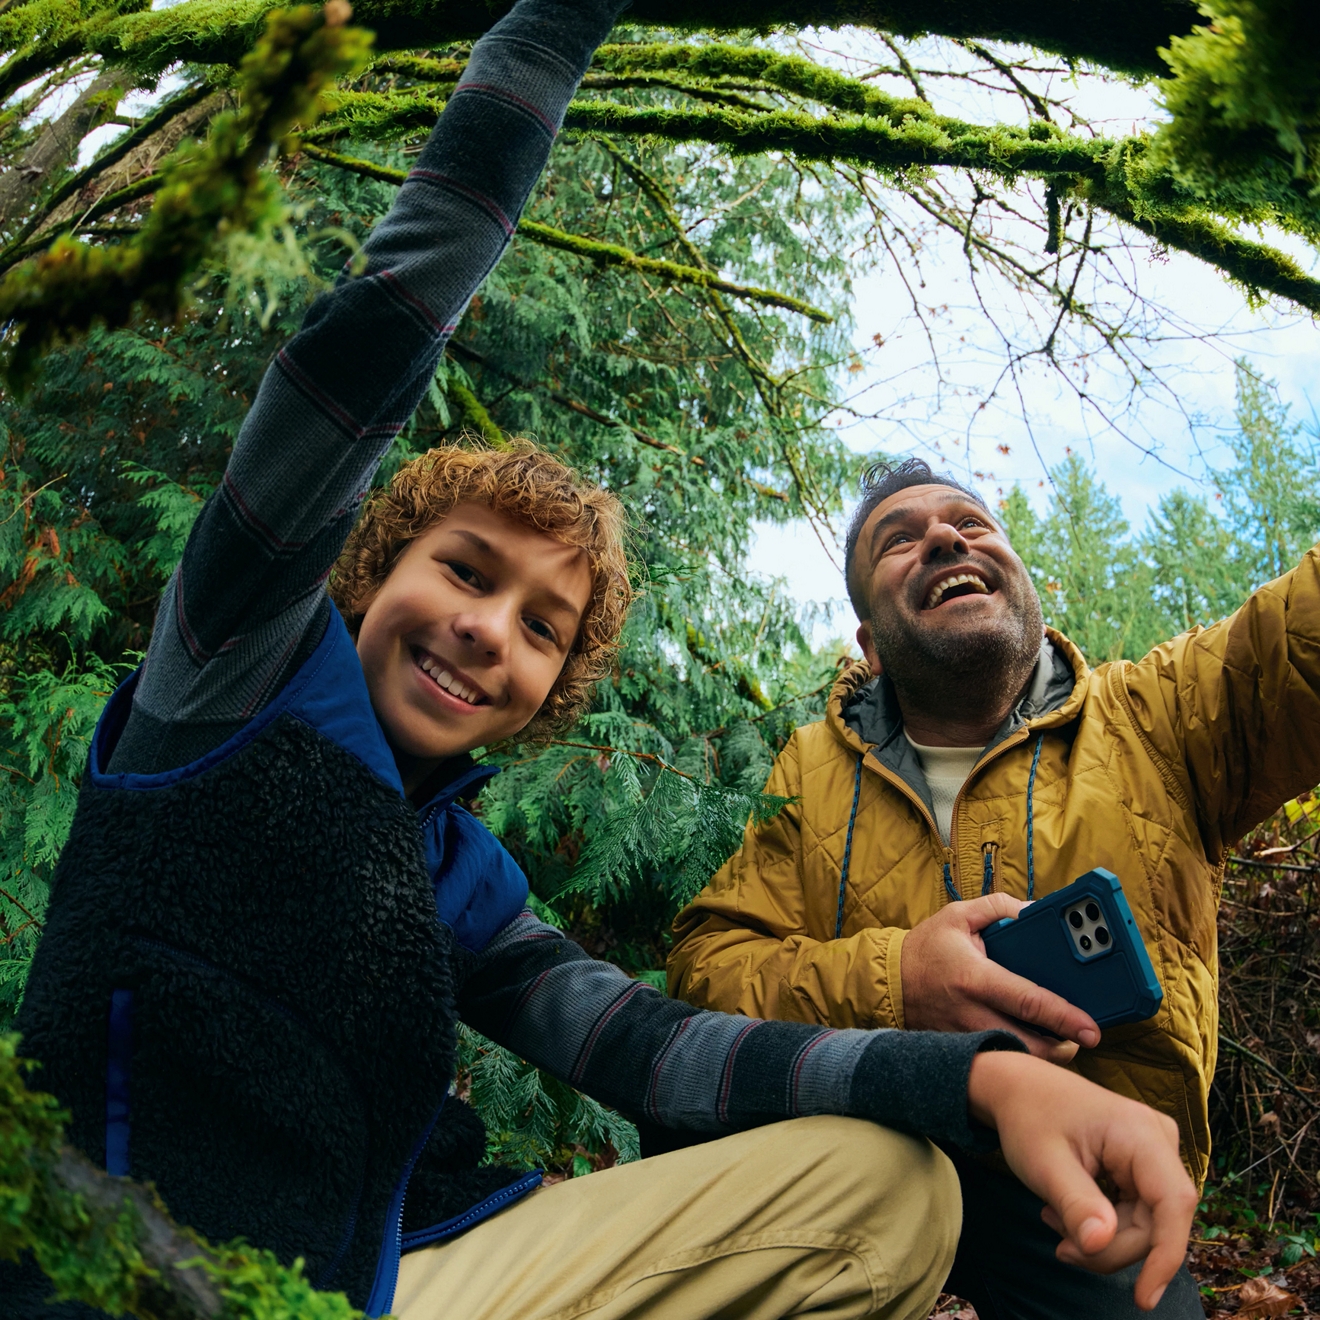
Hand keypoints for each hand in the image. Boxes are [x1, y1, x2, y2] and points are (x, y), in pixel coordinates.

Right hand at [901, 893, 1099, 1061]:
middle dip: (1064, 1048)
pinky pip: (997, 1059)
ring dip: (1043, 1056)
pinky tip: (1027, 1044)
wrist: (887, 980)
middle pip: (1031, 1046)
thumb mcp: (957, 915)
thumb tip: (1034, 911)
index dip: (1065, 1018)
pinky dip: (1017, 1056)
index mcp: (976, 978)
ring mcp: (965, 1036)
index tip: (1092, 1028)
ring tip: (1058, 1040)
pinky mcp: (960, 1048)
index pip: (1030, 1003)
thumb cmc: (925, 947)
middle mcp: (972, 1013)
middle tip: (1080, 1037)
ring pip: (1016, 1059)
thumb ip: (998, 907)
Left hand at [967, 1050, 1196, 1310]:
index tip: (1143, 1300)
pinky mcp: (1144, 1167)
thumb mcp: (1044, 1163)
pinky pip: (1138, 1214)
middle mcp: (1158, 1140)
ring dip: (1101, 1237)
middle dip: (1109, 1246)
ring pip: (1146, 1224)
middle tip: (1059, 1246)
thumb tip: (1101, 1245)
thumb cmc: (1029, 1117)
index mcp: (1141, 1132)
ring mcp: (1154, 1153)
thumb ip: (1076, 1204)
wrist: (1019, 1087)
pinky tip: (1066, 1211)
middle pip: (1156, 1222)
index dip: (1165, 1256)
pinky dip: (1103, 1224)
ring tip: (1054, 1218)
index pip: (1173, 1203)